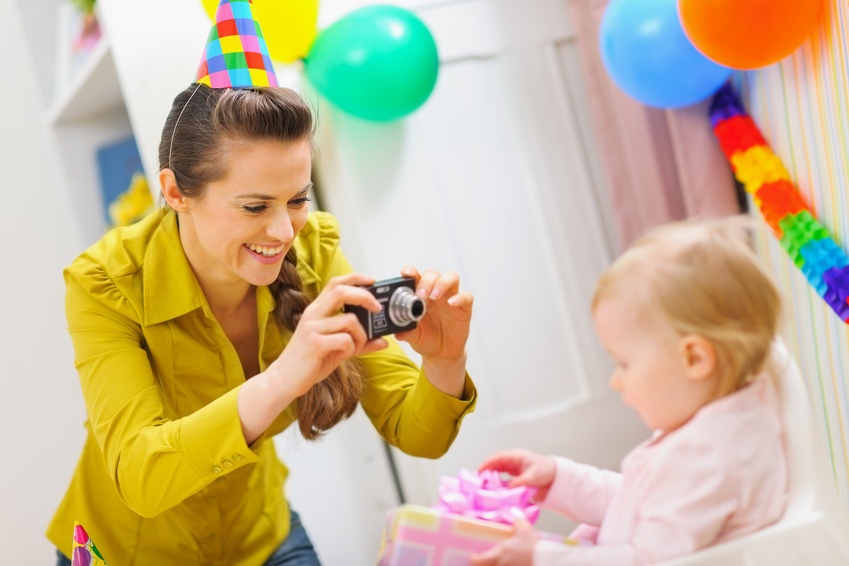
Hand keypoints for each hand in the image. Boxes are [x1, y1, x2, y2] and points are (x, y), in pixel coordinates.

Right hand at [268, 273, 387, 396]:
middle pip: (341, 291)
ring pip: (350, 320)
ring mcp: (313, 328)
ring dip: (361, 335)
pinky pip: (346, 340)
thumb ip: (358, 342)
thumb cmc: (310, 362)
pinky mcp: (315, 344)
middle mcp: (313, 314)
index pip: (335, 283)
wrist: (284, 380)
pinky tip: (343, 355)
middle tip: (377, 308)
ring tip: (356, 347)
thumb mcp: (337, 349)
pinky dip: (352, 348)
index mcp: (317, 310)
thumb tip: (383, 341)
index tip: (372, 280)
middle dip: (365, 296)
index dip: (355, 278)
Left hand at [394, 266, 472, 360]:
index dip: (410, 271)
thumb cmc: (425, 339)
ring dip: (442, 283)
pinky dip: (460, 297)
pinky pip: (466, 296)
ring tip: (434, 296)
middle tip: (420, 295)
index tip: (406, 274)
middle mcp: (435, 292)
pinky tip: (452, 304)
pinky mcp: (464, 307)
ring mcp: (450, 297)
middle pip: (433, 274)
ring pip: (451, 277)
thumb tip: (396, 329)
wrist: (441, 353)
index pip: (415, 275)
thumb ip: (404, 331)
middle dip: (426, 281)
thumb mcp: (412, 336)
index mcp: (420, 294)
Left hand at [470, 514, 536, 565]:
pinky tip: (512, 563)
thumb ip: (517, 520)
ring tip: (497, 560)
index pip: (478, 560)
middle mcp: (502, 565)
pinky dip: (506, 565)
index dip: (473, 559)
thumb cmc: (535, 547)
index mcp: (500, 553)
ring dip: (494, 564)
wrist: (548, 561)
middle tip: (482, 560)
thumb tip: (514, 511)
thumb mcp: (525, 529)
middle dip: (483, 564)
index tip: (473, 556)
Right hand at [478, 449, 556, 502]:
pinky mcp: (514, 473)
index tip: (479, 470)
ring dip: (489, 475)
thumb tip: (507, 488)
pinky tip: (492, 487)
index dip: (487, 463)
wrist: (555, 475)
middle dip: (485, 469)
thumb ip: (520, 482)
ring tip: (481, 484)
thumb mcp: (533, 477)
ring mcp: (513, 466)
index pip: (498, 457)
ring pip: (497, 468)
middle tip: (477, 479)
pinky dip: (496, 479)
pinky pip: (502, 474)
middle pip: (495, 462)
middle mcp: (513, 460)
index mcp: (516, 456)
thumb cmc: (546, 471)